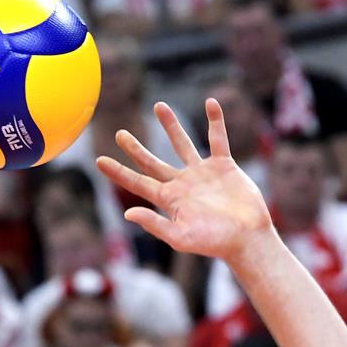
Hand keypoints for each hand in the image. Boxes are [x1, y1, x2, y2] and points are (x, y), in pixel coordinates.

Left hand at [96, 100, 273, 262]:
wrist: (247, 238)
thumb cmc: (214, 243)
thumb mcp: (180, 237)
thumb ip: (154, 225)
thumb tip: (127, 213)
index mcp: (168, 199)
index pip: (137, 182)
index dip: (118, 172)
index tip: (99, 160)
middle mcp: (182, 184)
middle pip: (152, 162)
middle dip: (136, 148)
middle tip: (120, 133)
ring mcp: (202, 173)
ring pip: (182, 144)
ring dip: (171, 125)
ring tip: (159, 105)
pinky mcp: (224, 166)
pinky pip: (218, 139)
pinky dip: (215, 121)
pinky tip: (210, 103)